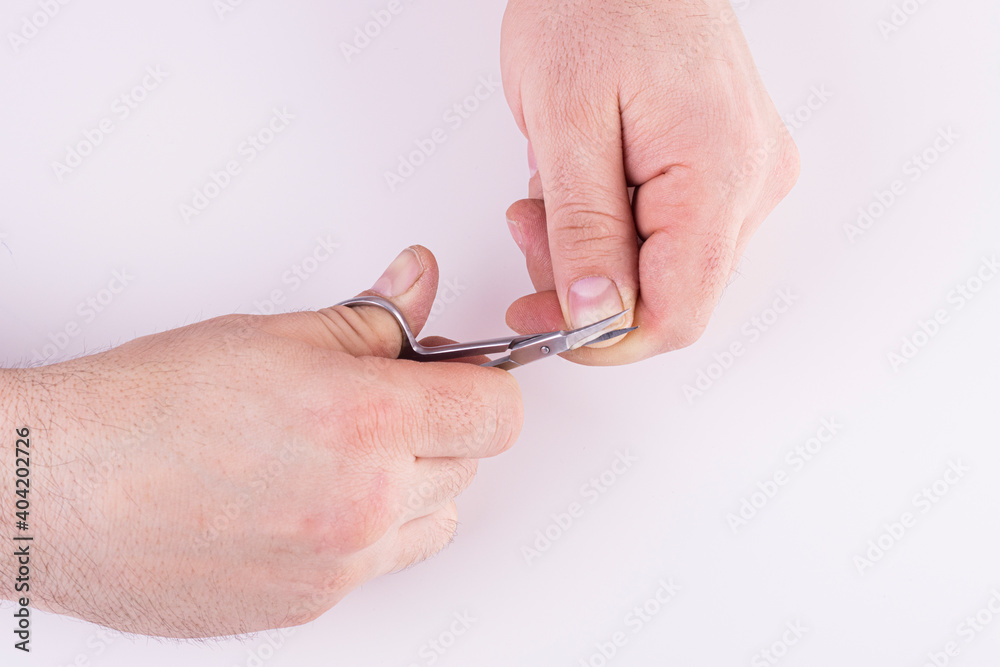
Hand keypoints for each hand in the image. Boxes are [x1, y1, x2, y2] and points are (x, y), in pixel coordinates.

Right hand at [0, 246, 521, 637]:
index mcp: (370, 424)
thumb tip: (419, 280)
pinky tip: (308, 499)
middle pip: (469, 465)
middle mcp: (367, 505)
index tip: (457, 375)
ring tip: (343, 453)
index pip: (498, 414)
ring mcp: (341, 567)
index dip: (483, 386)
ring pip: (434, 519)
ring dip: (413, 483)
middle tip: (380, 400)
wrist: (61, 488)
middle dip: (439, 427)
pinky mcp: (311, 606)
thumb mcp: (277, 334)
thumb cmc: (150, 406)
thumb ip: (374, 317)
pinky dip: (366, 532)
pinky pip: (379, 564)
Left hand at [501, 0, 799, 363]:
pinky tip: (583, 181)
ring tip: (548, 191)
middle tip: (530, 228)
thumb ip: (583, 226)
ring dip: (594, 249)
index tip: (543, 321)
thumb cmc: (594, 2)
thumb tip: (594, 313)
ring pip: (665, 265)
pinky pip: (669, 229)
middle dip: (587, 282)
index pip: (676, 314)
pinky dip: (614, 222)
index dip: (605, 337)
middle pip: (670, 294)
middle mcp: (751, 182)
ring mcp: (745, 173)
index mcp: (720, 173)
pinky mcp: (726, 164)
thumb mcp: (564, 119)